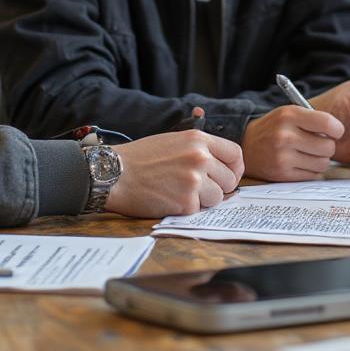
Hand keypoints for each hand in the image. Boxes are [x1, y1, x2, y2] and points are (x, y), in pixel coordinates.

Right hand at [104, 130, 243, 217]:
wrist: (114, 173)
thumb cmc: (140, 157)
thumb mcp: (173, 140)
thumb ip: (199, 149)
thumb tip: (221, 166)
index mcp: (198, 140)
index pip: (235, 154)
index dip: (235, 168)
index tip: (228, 176)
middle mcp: (200, 158)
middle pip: (231, 180)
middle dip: (219, 187)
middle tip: (200, 189)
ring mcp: (194, 180)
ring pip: (218, 198)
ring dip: (203, 200)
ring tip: (180, 192)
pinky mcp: (185, 202)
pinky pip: (198, 210)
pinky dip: (186, 209)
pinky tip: (168, 199)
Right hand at [241, 104, 343, 180]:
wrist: (246, 146)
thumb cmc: (274, 128)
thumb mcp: (289, 114)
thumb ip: (313, 119)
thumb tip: (338, 133)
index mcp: (289, 115)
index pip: (327, 123)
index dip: (337, 129)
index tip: (334, 132)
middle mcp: (285, 136)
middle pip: (328, 147)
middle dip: (327, 146)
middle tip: (318, 144)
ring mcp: (282, 157)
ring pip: (323, 163)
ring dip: (320, 160)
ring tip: (308, 153)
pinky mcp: (282, 174)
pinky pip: (313, 175)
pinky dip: (311, 170)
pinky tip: (300, 163)